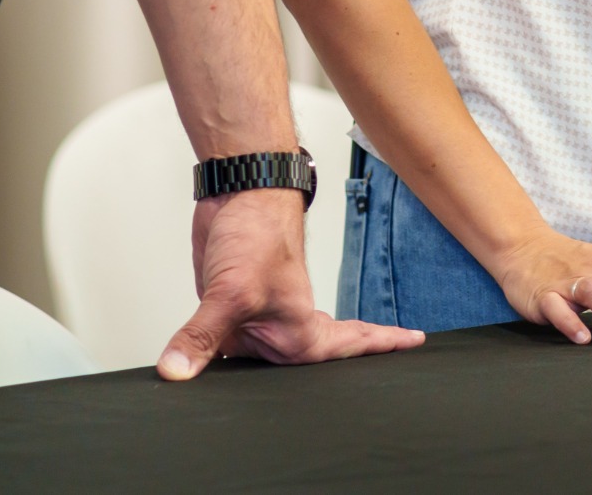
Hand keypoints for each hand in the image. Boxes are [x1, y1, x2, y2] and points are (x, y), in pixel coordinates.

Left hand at [159, 188, 424, 377]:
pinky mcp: (229, 308)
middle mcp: (282, 330)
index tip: (414, 342)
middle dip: (344, 368)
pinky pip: (229, 344)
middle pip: (314, 367)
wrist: (234, 193)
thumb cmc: (255, 233)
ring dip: (270, 375)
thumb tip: (176, 372)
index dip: (380, 349)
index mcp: (299, 333)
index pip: (348, 351)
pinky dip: (229, 358)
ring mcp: (256, 320)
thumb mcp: (230, 292)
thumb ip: (202, 336)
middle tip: (377, 373)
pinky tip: (222, 369)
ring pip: (266, 360)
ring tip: (288, 397)